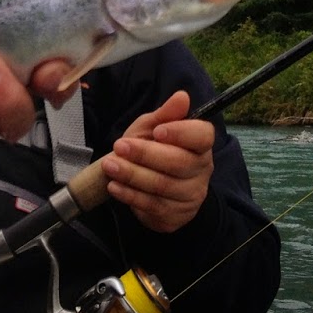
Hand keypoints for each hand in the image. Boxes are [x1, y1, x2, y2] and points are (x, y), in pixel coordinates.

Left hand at [101, 90, 213, 232]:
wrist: (149, 185)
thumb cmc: (153, 148)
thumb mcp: (152, 128)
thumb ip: (165, 114)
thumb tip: (181, 96)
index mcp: (201, 144)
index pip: (202, 136)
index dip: (181, 133)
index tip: (157, 131)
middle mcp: (202, 170)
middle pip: (179, 163)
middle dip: (145, 154)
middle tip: (119, 146)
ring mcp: (191, 196)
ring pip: (162, 186)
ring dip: (132, 175)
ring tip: (109, 165)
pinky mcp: (176, 216)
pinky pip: (152, 207)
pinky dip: (130, 196)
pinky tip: (115, 186)